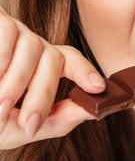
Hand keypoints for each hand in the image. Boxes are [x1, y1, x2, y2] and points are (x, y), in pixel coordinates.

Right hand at [0, 7, 104, 149]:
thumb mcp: (16, 128)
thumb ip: (55, 121)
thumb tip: (93, 113)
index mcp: (41, 67)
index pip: (69, 60)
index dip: (85, 71)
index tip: (98, 87)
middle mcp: (32, 46)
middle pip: (54, 59)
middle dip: (43, 94)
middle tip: (27, 122)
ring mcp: (14, 32)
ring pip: (32, 47)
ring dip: (16, 82)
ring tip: (0, 106)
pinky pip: (7, 37)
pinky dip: (1, 62)